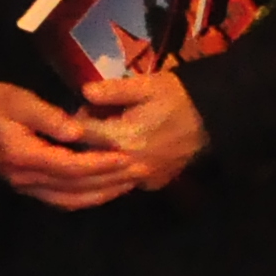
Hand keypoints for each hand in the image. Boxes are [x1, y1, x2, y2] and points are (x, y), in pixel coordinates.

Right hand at [0, 83, 138, 209]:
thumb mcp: (19, 99)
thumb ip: (48, 116)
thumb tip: (78, 132)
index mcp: (22, 155)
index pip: (69, 166)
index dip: (99, 164)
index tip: (125, 156)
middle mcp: (24, 177)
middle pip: (73, 187)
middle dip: (108, 181)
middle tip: (138, 172)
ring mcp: (25, 186)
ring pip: (69, 200)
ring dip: (100, 195)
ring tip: (127, 184)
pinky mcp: (28, 188)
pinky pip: (60, 201)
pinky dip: (85, 199)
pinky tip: (104, 191)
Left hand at [75, 68, 209, 195]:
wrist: (213, 117)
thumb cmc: (177, 97)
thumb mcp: (146, 85)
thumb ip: (112, 90)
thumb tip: (83, 92)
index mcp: (122, 139)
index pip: (79, 134)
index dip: (66, 123)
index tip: (61, 116)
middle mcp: (127, 165)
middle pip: (83, 163)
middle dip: (69, 151)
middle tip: (63, 138)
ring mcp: (140, 179)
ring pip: (98, 184)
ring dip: (82, 173)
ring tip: (73, 157)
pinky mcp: (151, 184)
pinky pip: (118, 189)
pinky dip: (103, 184)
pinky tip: (94, 174)